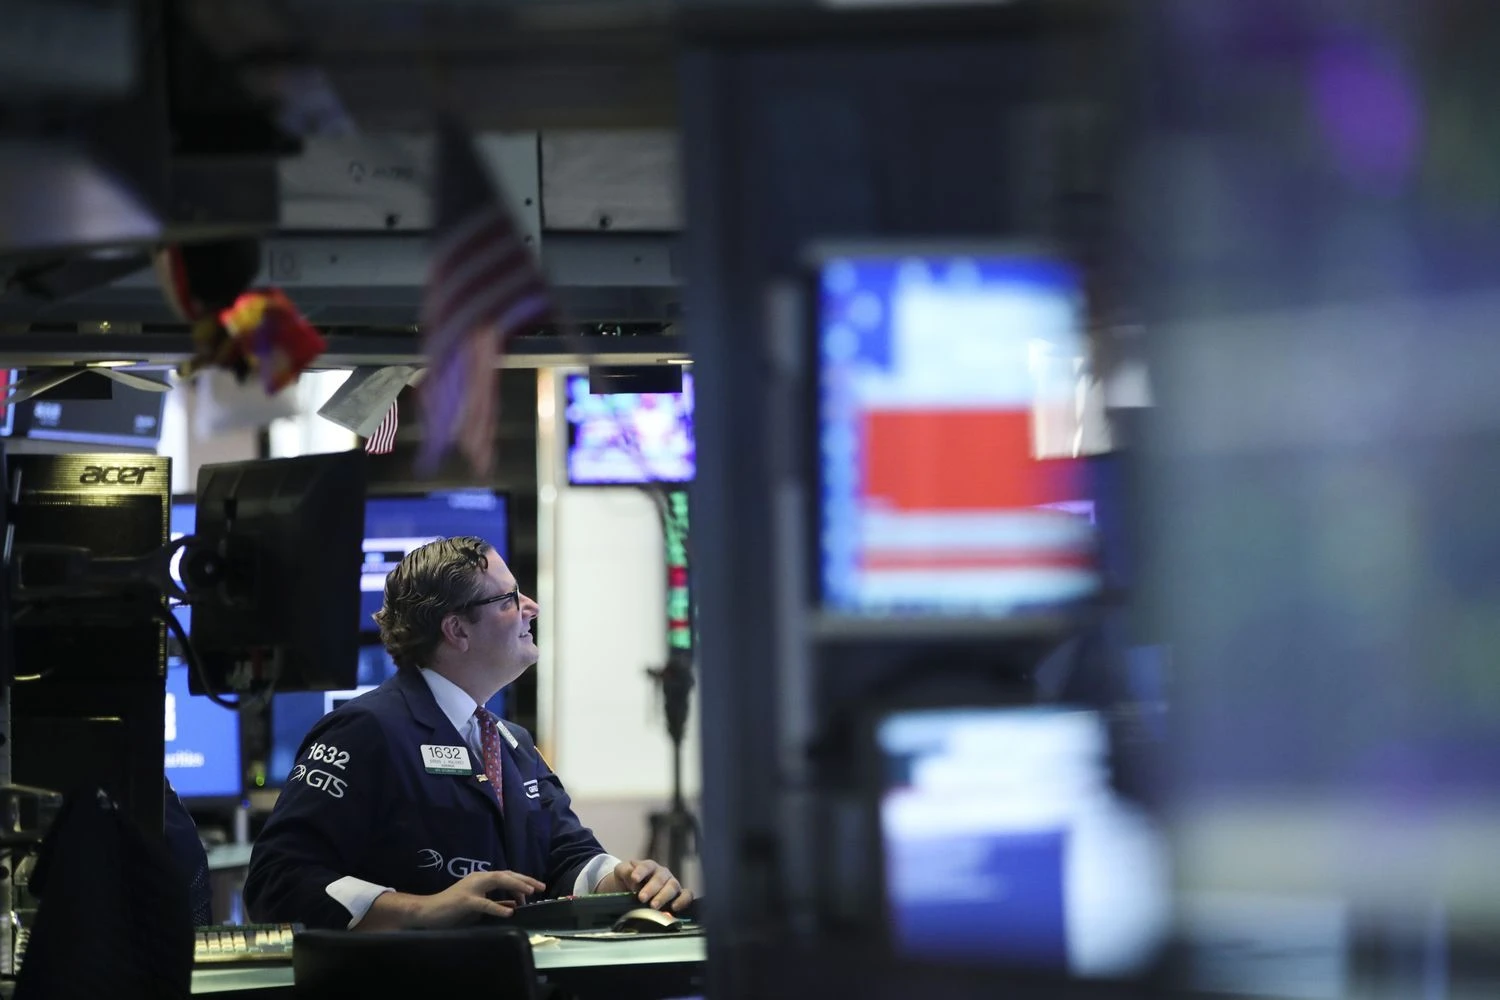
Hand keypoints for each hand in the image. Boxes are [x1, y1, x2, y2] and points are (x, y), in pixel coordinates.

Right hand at [410, 870, 545, 927]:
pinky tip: (510, 911)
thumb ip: (495, 902)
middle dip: (525, 880)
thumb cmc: (453, 909)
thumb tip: (514, 904)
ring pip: (498, 880)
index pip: (507, 875)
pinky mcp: (465, 901)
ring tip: (530, 893)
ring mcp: (471, 888)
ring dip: (516, 886)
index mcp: (482, 879)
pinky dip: (498, 907)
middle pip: (506, 874)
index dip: (523, 880)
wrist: (427, 912)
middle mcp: (478, 878)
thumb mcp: (479, 906)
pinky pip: (484, 903)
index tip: (538, 887)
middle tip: (541, 886)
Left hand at [598, 859, 691, 911]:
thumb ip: (625, 871)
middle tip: (642, 898)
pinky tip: (675, 907)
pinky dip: (683, 900)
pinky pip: (687, 895)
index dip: (641, 871)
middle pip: (660, 878)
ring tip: (654, 906)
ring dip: (664, 896)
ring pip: (673, 886)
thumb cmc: (627, 880)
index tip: (634, 878)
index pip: (646, 866)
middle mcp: (662, 874)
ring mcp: (672, 884)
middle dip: (651, 888)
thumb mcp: (620, 872)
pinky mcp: (679, 895)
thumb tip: (633, 876)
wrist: (629, 891)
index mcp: (649, 866)